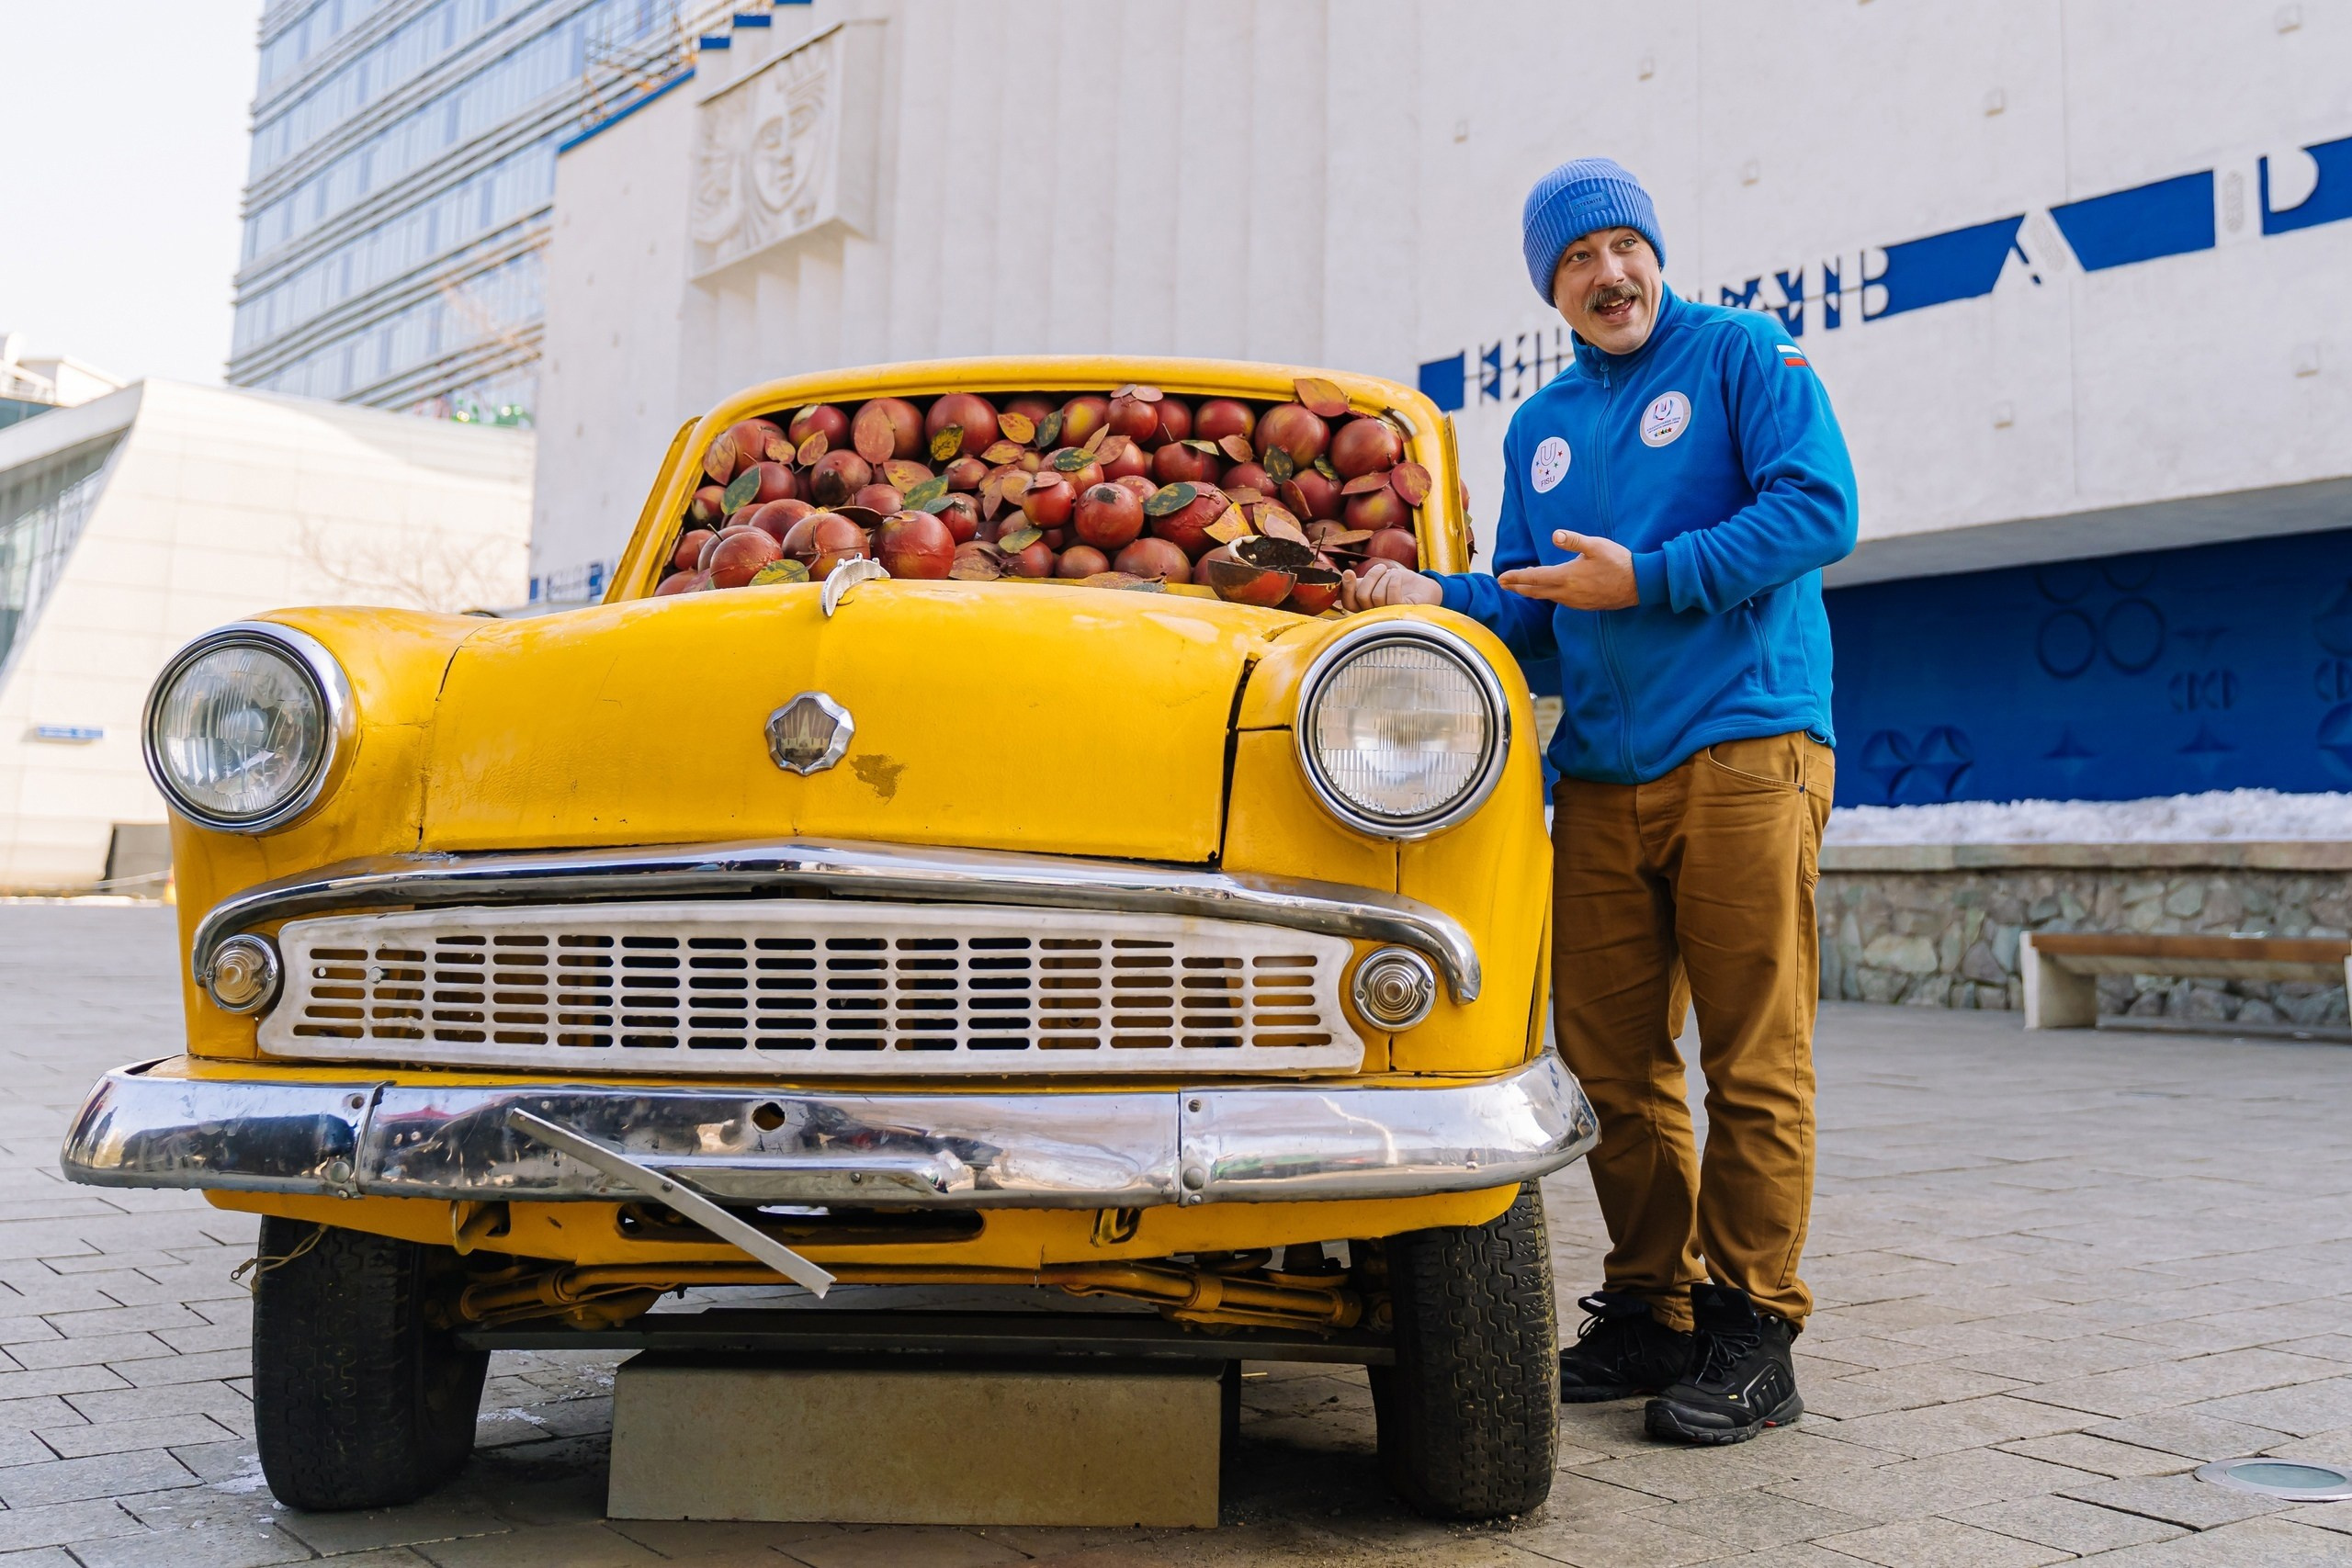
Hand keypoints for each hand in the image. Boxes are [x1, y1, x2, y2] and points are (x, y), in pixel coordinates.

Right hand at [1341, 558, 1441, 611]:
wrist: (1421, 587)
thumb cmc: (1397, 583)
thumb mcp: (1375, 580)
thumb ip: (1359, 582)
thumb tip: (1339, 579)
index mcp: (1365, 608)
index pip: (1348, 603)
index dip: (1346, 588)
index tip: (1348, 572)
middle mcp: (1375, 615)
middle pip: (1362, 596)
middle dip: (1371, 576)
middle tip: (1381, 567)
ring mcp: (1389, 616)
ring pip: (1376, 595)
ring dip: (1385, 577)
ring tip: (1393, 574)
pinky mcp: (1403, 612)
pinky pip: (1392, 596)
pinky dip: (1394, 580)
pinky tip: (1397, 577)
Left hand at [1496, 530, 1637, 608]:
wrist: (1638, 584)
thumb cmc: (1618, 562)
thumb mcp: (1596, 546)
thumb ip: (1574, 540)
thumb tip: (1555, 535)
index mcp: (1567, 576)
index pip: (1534, 578)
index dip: (1516, 578)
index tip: (1501, 578)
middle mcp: (1567, 592)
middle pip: (1535, 591)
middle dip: (1517, 587)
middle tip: (1502, 584)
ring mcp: (1575, 601)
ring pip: (1546, 597)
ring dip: (1531, 591)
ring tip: (1520, 585)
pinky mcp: (1583, 605)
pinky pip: (1558, 600)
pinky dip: (1546, 594)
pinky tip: (1547, 589)